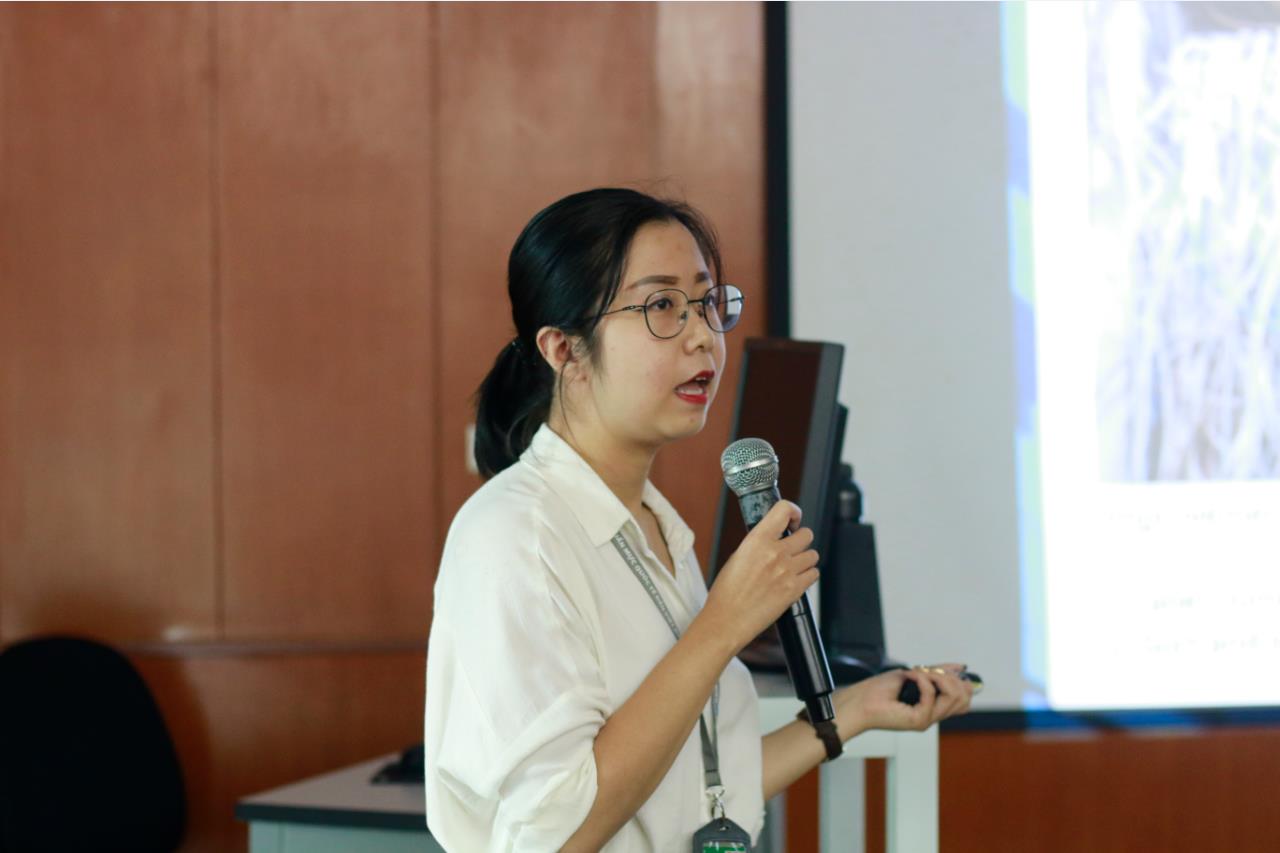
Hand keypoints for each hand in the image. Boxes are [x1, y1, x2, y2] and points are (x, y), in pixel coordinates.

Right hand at [698, 501, 817, 653]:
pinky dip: (807, 576)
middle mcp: (775, 553)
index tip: (792, 520)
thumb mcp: (737, 558)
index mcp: (756, 541)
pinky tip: (794, 580)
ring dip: (804, 559)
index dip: (793, 511)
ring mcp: (787, 572)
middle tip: (791, 548)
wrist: (726, 621)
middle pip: (806, 534)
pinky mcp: (795, 590)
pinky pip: (814, 574)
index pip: (783, 510)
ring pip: (813, 555)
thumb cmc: (726, 593)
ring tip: (791, 567)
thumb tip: (773, 538)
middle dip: (800, 540)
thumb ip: (758, 545)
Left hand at [832, 664, 973, 737]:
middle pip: (964, 699)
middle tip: (927, 670)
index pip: (964, 699)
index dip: (959, 680)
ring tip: (917, 673)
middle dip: (950, 677)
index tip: (939, 668)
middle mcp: (933, 715)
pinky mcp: (919, 721)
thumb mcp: (914, 674)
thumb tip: (959, 666)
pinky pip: (932, 697)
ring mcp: (927, 720)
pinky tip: (910, 677)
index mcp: (933, 707)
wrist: (859, 701)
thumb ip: (936, 672)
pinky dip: (923, 681)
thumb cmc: (879, 690)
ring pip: (953, 697)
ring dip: (936, 677)